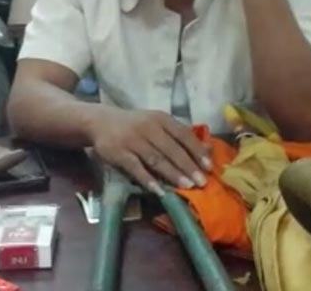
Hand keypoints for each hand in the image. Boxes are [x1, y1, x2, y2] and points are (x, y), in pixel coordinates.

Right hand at [89, 110, 211, 194]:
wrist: (101, 122)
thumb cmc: (137, 125)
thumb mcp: (158, 123)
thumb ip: (180, 135)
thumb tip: (208, 149)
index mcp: (161, 119)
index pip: (183, 134)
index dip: (197, 150)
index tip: (209, 166)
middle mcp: (148, 127)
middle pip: (171, 149)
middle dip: (188, 166)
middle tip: (201, 182)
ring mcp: (132, 140)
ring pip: (156, 159)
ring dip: (172, 173)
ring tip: (186, 186)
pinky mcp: (118, 153)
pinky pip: (135, 168)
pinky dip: (148, 179)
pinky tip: (159, 190)